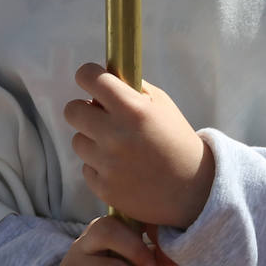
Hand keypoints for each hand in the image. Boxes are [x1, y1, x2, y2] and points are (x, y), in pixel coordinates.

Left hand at [65, 64, 214, 228]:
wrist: (193, 190)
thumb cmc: (176, 139)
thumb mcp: (161, 103)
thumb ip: (131, 88)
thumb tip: (102, 78)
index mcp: (132, 109)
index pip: (88, 77)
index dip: (88, 75)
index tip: (92, 79)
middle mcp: (115, 135)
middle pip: (72, 110)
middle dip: (84, 109)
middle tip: (100, 115)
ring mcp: (107, 164)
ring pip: (78, 140)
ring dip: (93, 140)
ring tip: (117, 146)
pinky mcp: (104, 188)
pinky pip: (86, 168)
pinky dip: (99, 166)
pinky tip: (122, 168)